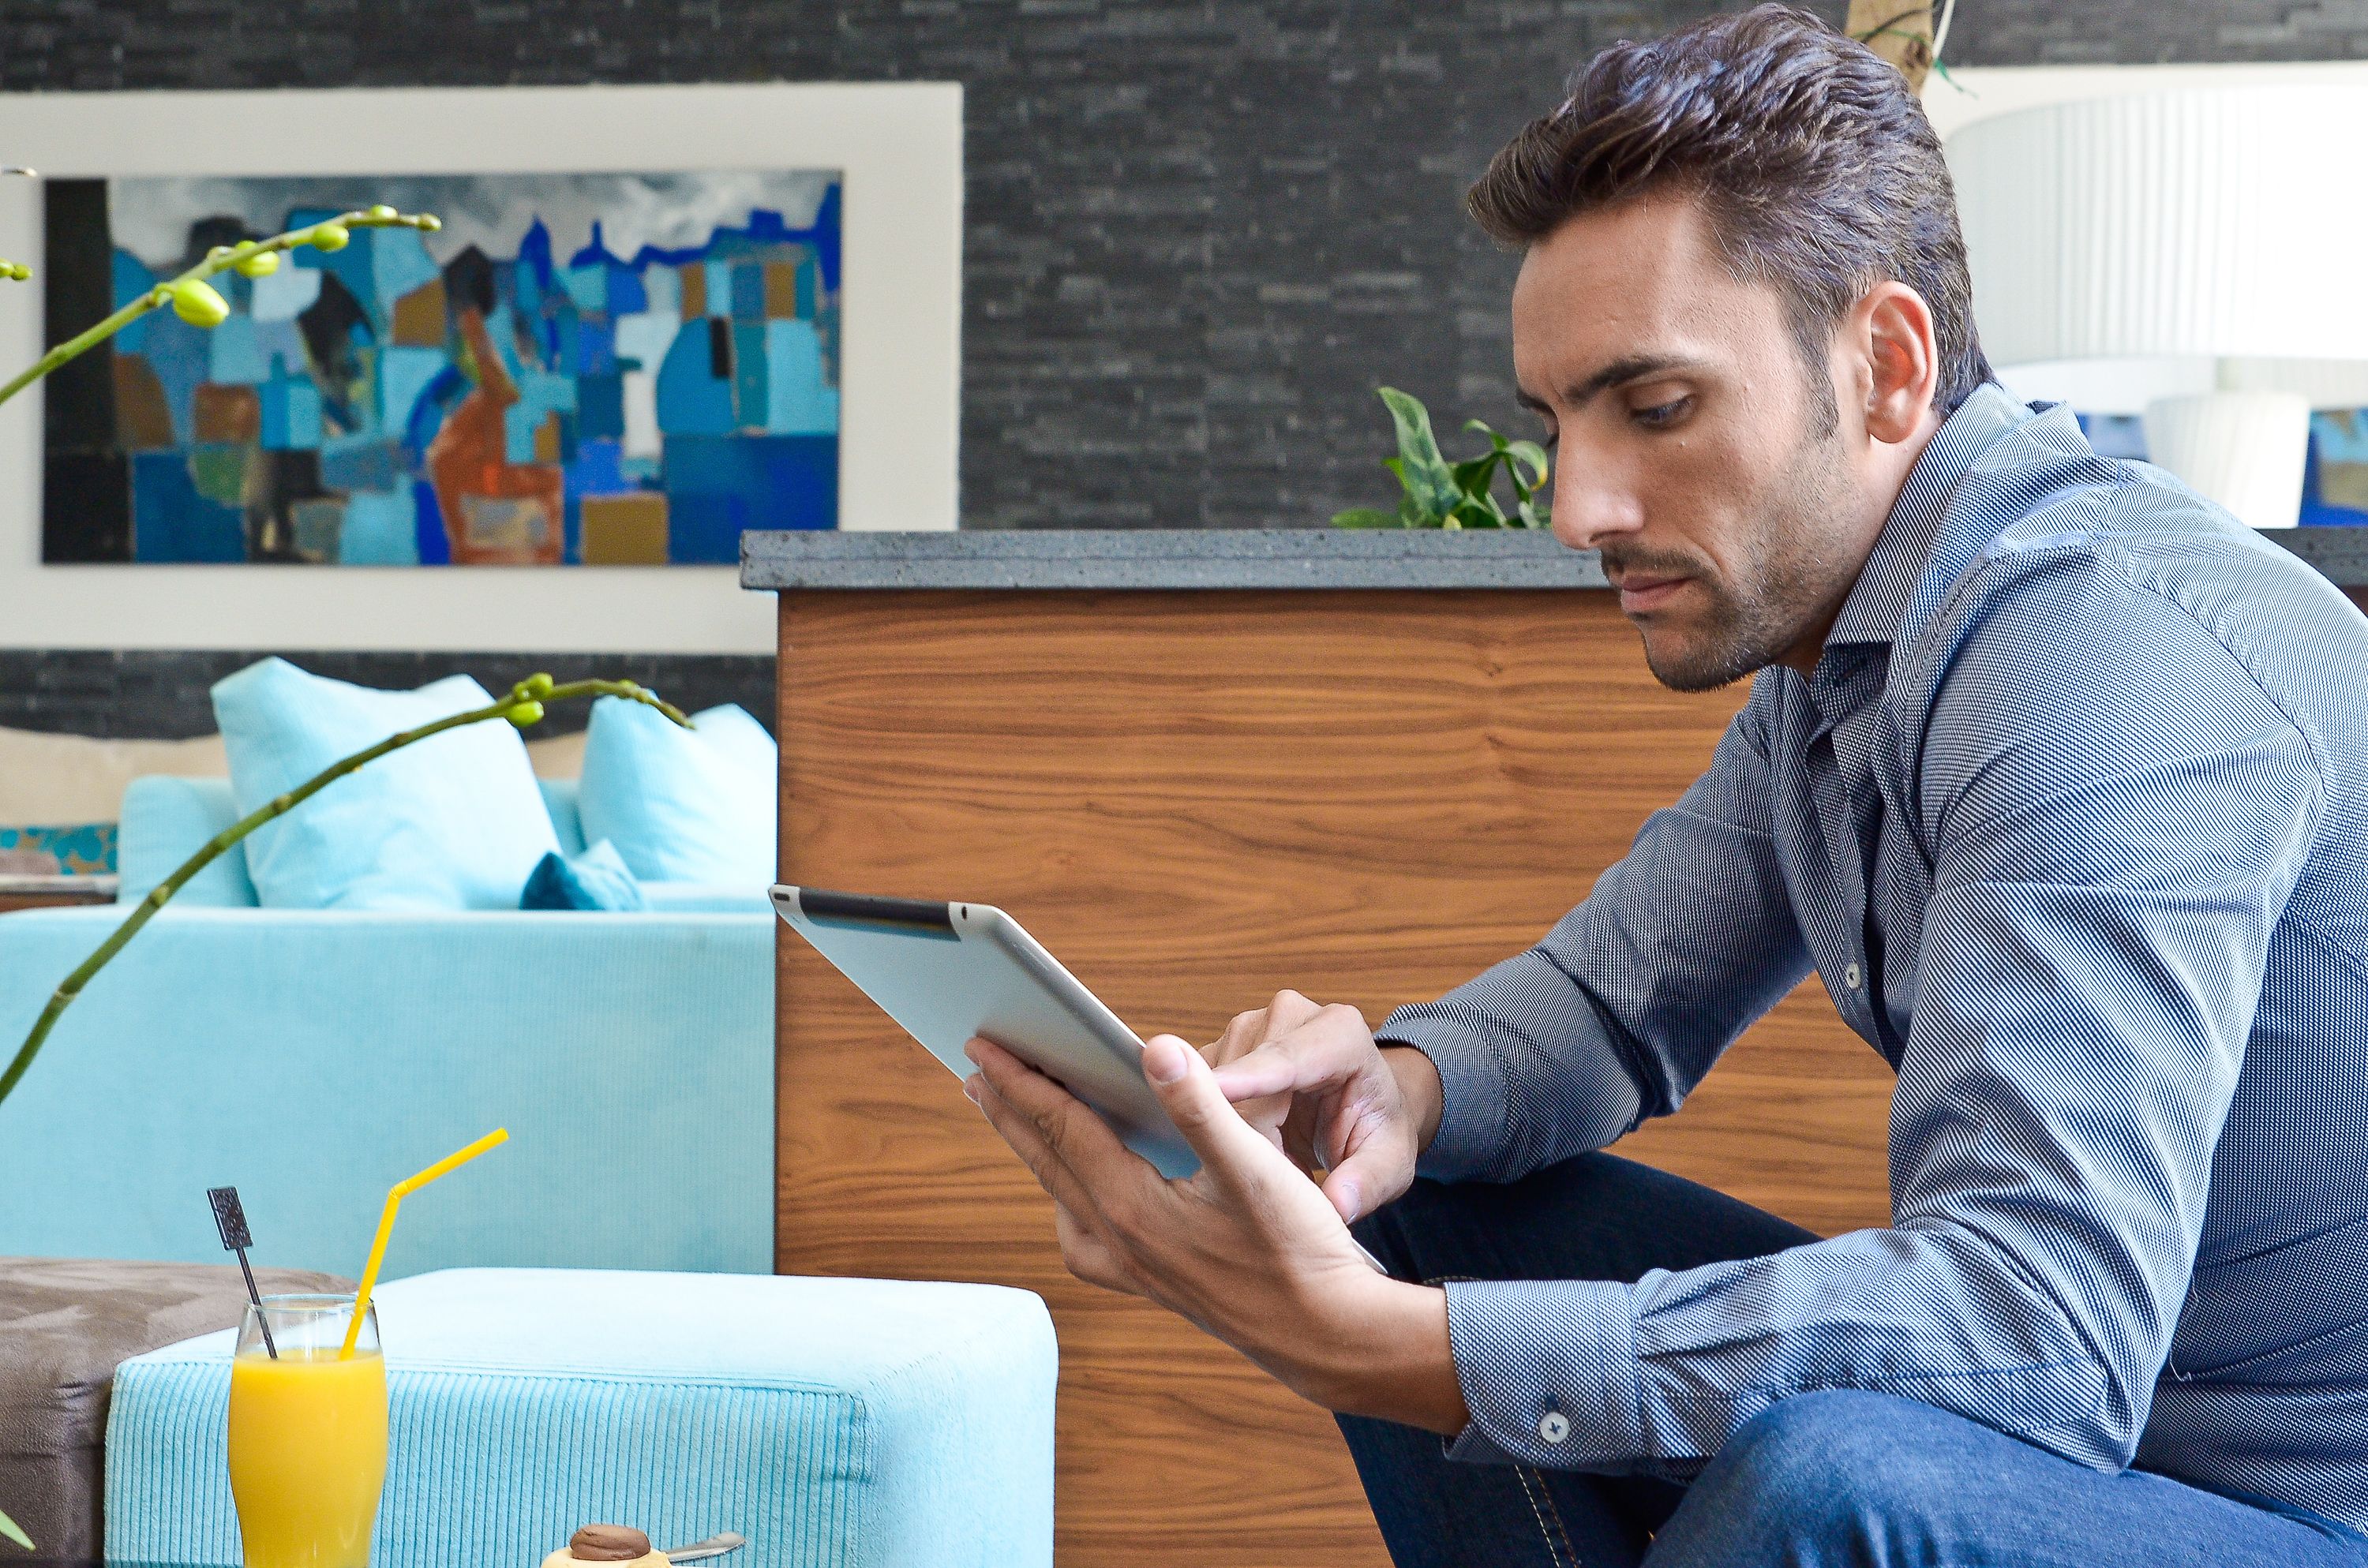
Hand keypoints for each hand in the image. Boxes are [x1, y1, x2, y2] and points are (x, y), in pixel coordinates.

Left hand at [963, 1032, 1467, 1432]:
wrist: (1326, 1336)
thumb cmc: (1299, 1251)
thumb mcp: (1255, 1167)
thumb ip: (1202, 1104)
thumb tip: (1155, 1047)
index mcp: (1133, 1207)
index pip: (1062, 1127)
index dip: (1022, 1080)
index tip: (985, 1044)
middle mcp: (1119, 1242)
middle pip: (1047, 1161)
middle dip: (1010, 1111)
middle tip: (975, 1070)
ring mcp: (1131, 1269)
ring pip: (1062, 1196)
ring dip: (1036, 1151)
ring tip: (1019, 1118)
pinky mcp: (1151, 1283)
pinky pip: (1085, 1233)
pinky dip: (1069, 1197)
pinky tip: (1083, 1187)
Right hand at [1199, 990, 1442, 1223]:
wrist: (1362, 1108)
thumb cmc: (1376, 1131)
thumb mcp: (1388, 1165)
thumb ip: (1368, 1183)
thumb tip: (1340, 1205)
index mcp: (1341, 1033)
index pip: (1288, 1060)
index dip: (1248, 1079)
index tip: (1210, 1093)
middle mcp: (1290, 1014)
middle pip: (1243, 1079)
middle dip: (1248, 1136)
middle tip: (1276, 1180)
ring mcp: (1250, 1025)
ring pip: (1213, 1084)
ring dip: (1230, 1132)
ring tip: (1273, 1158)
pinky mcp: (1222, 1044)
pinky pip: (1197, 1088)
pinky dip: (1213, 1124)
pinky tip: (1243, 1143)